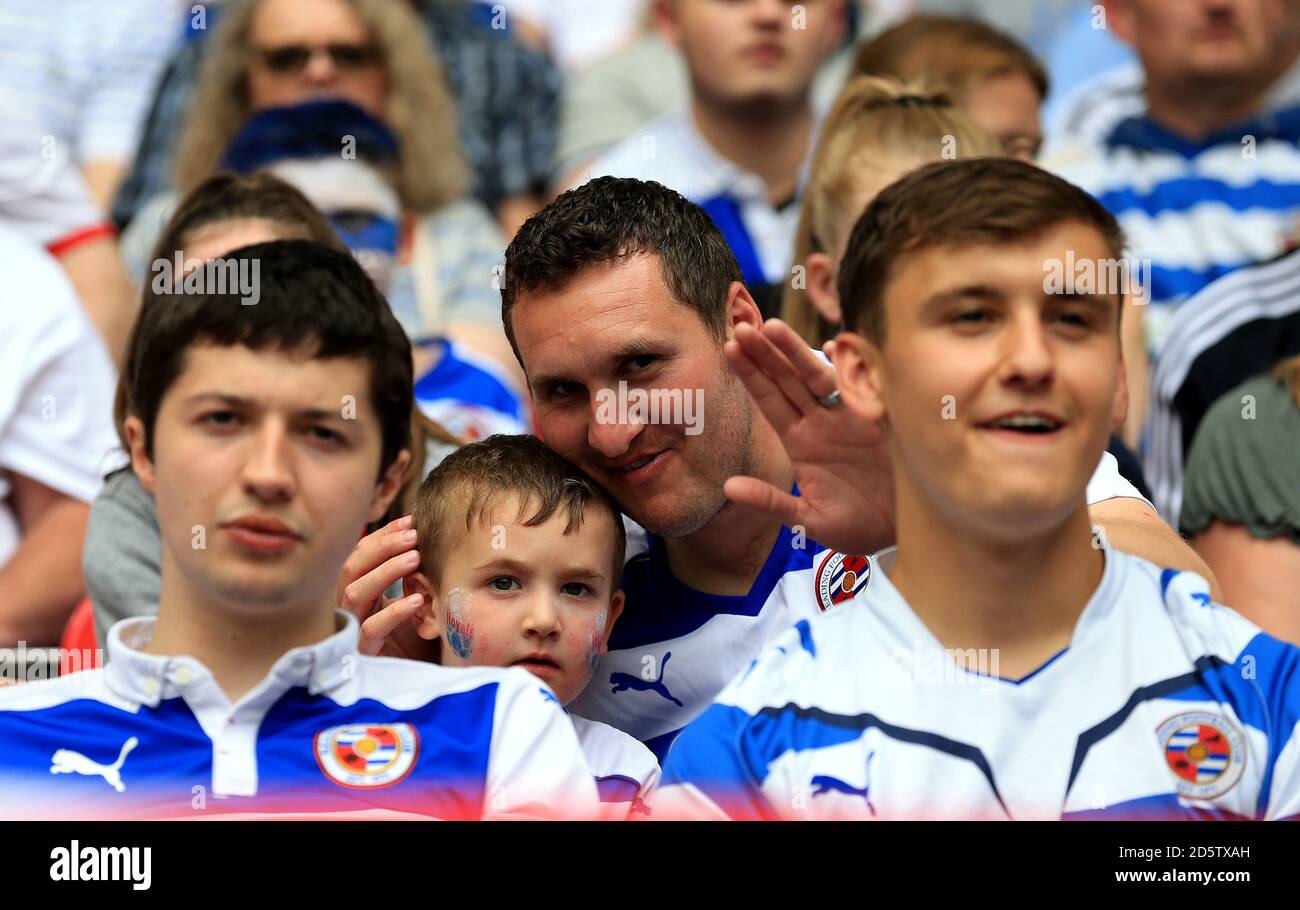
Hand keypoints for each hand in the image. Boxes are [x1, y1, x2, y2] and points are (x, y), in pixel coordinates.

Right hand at [336, 515, 436, 659]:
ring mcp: (356, 631)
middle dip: (381, 547)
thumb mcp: (420, 604)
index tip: (411, 520)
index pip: (362, 556)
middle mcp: (354, 609)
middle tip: (413, 535)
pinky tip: (416, 600)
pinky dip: (393, 611)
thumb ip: (418, 578)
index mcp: (364, 594)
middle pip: (352, 568)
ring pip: (355, 593)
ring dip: (384, 571)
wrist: (421, 685)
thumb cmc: (420, 642)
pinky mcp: (366, 655)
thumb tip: (433, 542)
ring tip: (414, 557)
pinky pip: (373, 629)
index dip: (384, 536)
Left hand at [724, 319, 895, 555]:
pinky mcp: (882, 419)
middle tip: (743, 326)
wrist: (904, 529)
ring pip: (818, 377)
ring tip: (772, 327)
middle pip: (788, 380)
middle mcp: (822, 422)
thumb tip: (728, 488)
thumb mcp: (810, 519)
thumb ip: (771, 502)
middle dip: (766, 353)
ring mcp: (851, 416)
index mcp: (801, 441)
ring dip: (796, 353)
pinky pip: (865, 386)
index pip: (770, 400)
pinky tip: (836, 343)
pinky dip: (852, 366)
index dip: (751, 374)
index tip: (730, 347)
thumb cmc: (855, 526)